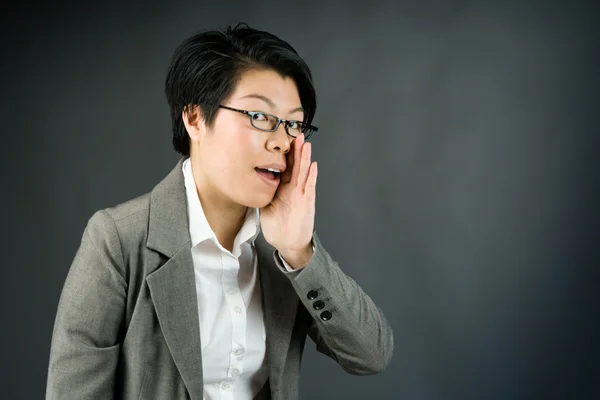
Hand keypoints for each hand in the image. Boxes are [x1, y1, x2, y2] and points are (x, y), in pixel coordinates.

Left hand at [260, 133, 316, 268]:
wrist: (288, 244)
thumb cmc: (279, 227)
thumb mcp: (266, 207)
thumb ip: (263, 194)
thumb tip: (251, 183)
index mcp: (283, 189)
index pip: (285, 168)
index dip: (285, 155)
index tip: (284, 140)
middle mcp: (293, 189)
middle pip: (295, 166)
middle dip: (297, 150)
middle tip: (298, 134)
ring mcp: (301, 195)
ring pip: (303, 173)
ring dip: (305, 158)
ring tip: (307, 144)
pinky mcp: (306, 203)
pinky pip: (309, 187)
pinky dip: (312, 176)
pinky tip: (314, 165)